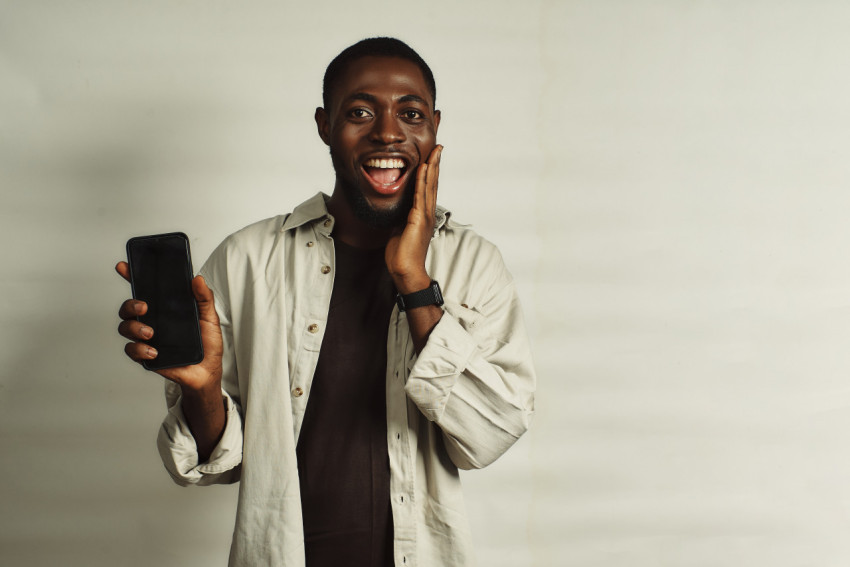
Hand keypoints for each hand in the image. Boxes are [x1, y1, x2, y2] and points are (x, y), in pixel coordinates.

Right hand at [115, 262, 223, 394]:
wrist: (208, 371)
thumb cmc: (207, 343)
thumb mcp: (209, 317)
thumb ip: (204, 298)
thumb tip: (197, 279)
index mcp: (165, 308)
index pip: (145, 289)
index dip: (132, 276)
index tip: (123, 267)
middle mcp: (152, 321)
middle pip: (128, 308)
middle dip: (130, 304)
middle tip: (144, 306)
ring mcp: (147, 338)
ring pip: (125, 327)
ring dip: (134, 327)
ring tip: (150, 333)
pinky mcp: (146, 355)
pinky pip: (132, 350)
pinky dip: (139, 350)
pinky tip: (154, 351)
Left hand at [385, 144, 442, 293]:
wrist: (405, 271)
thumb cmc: (402, 256)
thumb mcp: (399, 231)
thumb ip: (401, 218)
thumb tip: (397, 212)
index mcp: (423, 215)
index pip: (428, 189)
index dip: (431, 172)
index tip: (432, 157)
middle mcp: (427, 213)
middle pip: (433, 183)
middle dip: (435, 164)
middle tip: (439, 147)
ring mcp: (424, 216)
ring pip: (430, 186)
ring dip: (433, 167)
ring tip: (435, 151)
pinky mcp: (418, 220)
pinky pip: (421, 196)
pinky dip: (424, 181)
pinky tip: (424, 168)